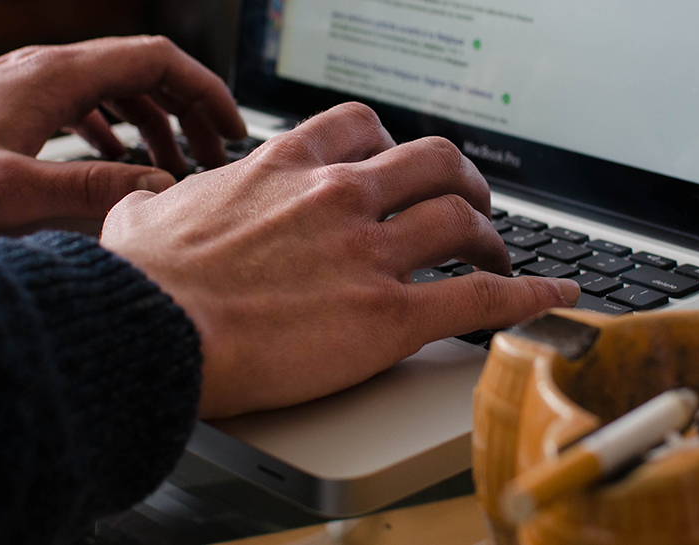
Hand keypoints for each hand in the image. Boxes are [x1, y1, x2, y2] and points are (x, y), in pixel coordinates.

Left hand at [0, 36, 244, 234]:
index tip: (232, 128)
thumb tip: (161, 190)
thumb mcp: (12, 193)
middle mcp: (44, 70)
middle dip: (186, 111)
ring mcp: (24, 86)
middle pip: (141, 72)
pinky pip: (79, 105)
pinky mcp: (7, 108)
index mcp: (56, 77)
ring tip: (172, 167)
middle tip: (213, 155)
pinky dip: (111, 129)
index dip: (205, 91)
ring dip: (151, 125)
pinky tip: (112, 160)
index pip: (156, 61)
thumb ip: (94, 189)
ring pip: (111, 90)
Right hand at [100, 102, 581, 417]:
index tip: (402, 166)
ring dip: (490, 235)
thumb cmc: (145, 282)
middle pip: (433, 161)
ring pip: (462, 220)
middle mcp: (339, 196)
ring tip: (497, 254)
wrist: (154, 333)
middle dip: (461, 179)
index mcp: (286, 166)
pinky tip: (553, 298)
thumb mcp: (146, 212)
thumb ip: (168, 199)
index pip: (363, 127)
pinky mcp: (390, 315)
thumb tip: (151, 205)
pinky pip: (480, 298)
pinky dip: (528, 295)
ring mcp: (370, 253)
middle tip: (468, 201)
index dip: (394, 146)